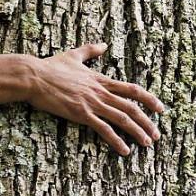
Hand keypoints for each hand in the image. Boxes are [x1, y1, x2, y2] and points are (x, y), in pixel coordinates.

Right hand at [28, 43, 164, 155]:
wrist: (34, 77)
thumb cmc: (50, 67)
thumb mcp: (73, 55)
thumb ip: (90, 50)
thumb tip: (103, 44)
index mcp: (100, 80)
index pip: (132, 90)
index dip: (149, 99)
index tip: (160, 109)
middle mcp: (100, 92)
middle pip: (131, 107)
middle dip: (147, 122)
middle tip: (157, 135)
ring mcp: (91, 103)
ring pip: (122, 118)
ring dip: (137, 132)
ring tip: (147, 143)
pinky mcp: (81, 114)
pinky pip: (103, 129)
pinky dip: (116, 140)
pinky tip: (124, 150)